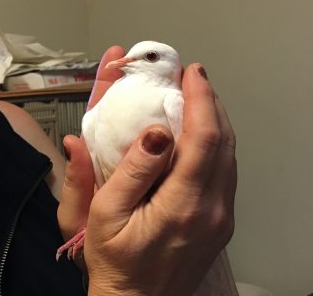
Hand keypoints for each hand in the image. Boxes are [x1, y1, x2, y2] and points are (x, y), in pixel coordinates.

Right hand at [57, 47, 236, 295]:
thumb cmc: (115, 260)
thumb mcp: (105, 214)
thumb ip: (129, 170)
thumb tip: (152, 132)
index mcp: (183, 205)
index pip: (204, 139)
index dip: (200, 100)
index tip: (190, 73)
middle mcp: (213, 210)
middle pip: (224, 142)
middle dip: (211, 102)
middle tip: (192, 76)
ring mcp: (221, 218)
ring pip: (230, 155)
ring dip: (216, 120)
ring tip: (196, 96)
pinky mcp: (221, 222)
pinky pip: (226, 171)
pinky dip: (215, 142)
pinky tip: (199, 132)